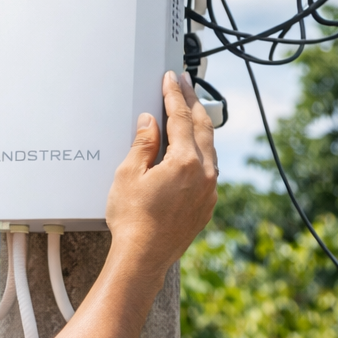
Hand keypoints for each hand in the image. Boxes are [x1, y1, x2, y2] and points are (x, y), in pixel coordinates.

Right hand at [106, 70, 217, 273]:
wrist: (143, 257)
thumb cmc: (132, 221)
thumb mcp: (128, 174)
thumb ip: (142, 144)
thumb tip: (150, 123)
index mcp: (185, 162)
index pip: (180, 117)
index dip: (174, 95)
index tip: (171, 79)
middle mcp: (204, 174)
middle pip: (202, 127)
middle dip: (193, 103)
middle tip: (185, 85)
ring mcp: (209, 191)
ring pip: (209, 148)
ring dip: (199, 127)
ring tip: (189, 113)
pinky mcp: (206, 205)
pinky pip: (208, 169)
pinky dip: (200, 153)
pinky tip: (191, 151)